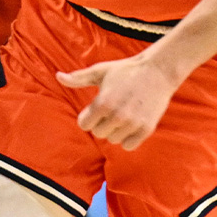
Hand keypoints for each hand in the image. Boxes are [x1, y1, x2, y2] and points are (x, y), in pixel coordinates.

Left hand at [56, 55, 184, 149]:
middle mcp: (117, 116)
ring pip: (113, 140)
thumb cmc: (126, 70)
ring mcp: (133, 123)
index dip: (89, 116)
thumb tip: (58, 76)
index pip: (84, 125)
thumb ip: (78, 78)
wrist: (158, 71)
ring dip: (116, 131)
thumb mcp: (100, 71)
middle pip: (99, 133)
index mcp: (103, 103)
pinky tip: (131, 126)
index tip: (98, 108)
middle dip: (102, 123)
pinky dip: (128, 139)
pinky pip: (129, 146)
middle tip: (113, 109)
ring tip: (124, 116)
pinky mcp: (146, 128)